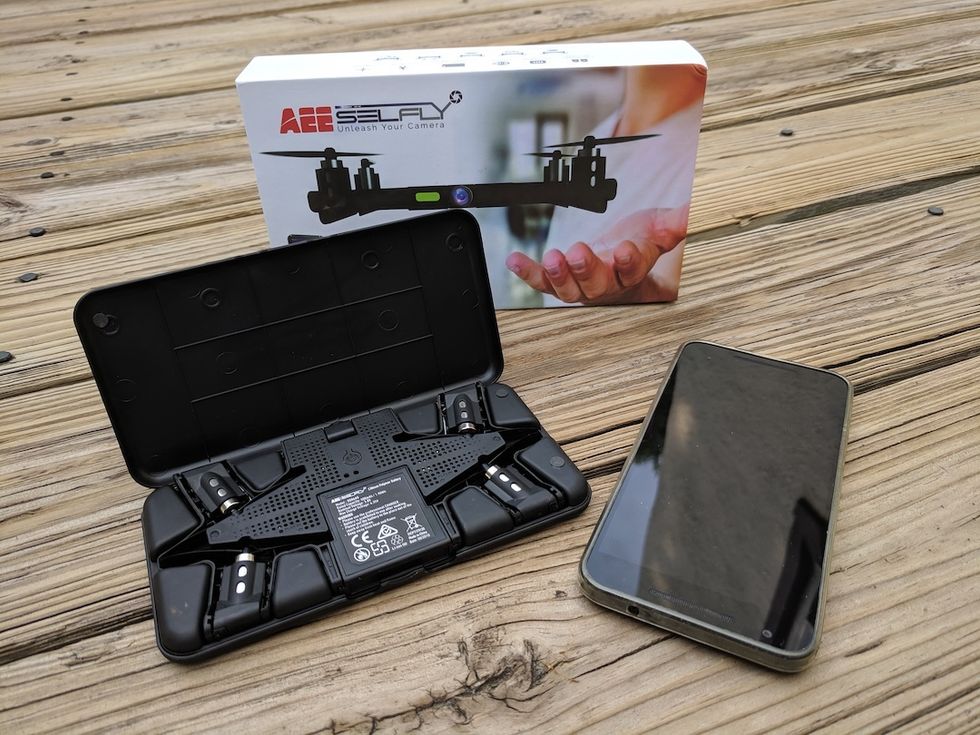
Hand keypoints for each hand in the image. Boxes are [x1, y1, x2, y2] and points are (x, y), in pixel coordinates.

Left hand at [506, 204, 689, 303]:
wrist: (619, 261)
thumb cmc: (638, 244)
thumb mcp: (659, 229)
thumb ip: (677, 220)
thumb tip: (696, 207)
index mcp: (632, 271)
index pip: (633, 270)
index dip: (629, 261)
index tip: (625, 248)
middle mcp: (605, 283)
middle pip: (597, 284)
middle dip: (586, 269)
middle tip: (578, 252)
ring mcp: (580, 285)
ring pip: (569, 289)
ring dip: (558, 274)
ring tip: (550, 257)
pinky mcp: (559, 281)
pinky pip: (542, 283)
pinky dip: (527, 273)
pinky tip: (514, 259)